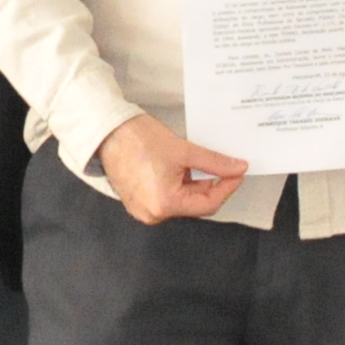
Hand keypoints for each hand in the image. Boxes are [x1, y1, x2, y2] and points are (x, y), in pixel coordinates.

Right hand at [95, 114, 248, 224]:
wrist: (106, 131)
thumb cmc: (140, 139)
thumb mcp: (184, 150)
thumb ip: (215, 162)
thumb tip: (239, 168)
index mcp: (165, 205)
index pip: (208, 204)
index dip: (227, 187)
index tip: (237, 171)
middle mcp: (152, 214)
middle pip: (194, 204)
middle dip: (207, 183)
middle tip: (219, 163)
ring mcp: (142, 210)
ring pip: (180, 200)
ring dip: (191, 183)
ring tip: (192, 161)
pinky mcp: (136, 202)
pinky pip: (165, 197)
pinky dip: (176, 184)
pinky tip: (176, 166)